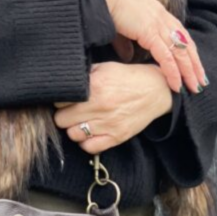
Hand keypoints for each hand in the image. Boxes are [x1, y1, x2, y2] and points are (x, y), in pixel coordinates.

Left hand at [53, 62, 172, 153]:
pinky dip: (86, 143)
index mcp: (95, 86)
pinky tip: (90, 134)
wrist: (156, 91)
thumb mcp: (105, 67)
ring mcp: (107, 123)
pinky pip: (89, 148)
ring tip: (81, 123)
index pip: (60, 99)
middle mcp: (99, 106)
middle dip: (64, 115)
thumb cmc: (128, 78)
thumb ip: (84, 75)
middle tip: (72, 111)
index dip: (61, 99)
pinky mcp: (116, 137)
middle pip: (61, 119)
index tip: (67, 99)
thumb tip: (64, 82)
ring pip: (72, 135)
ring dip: (74, 129)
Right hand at [78, 0, 206, 93]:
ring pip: (180, 53)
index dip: (189, 52)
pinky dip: (173, 72)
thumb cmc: (108, 4)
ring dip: (189, 72)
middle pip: (186, 45)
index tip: (194, 67)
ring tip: (194, 88)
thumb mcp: (121, 26)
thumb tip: (127, 56)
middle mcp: (163, 19)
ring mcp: (158, 25)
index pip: (181, 35)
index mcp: (159, 14)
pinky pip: (166, 57)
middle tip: (201, 82)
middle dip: (195, 65)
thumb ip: (125, 43)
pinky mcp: (150, 32)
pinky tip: (177, 85)